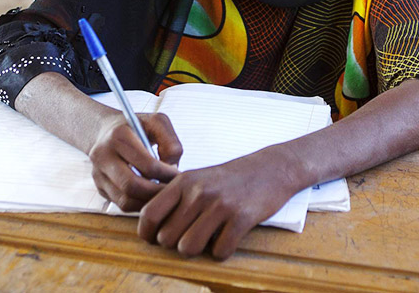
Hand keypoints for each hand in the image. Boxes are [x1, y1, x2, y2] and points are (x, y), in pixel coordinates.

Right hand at [88, 112, 181, 211]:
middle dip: (156, 192)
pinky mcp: (99, 187)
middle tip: (173, 190)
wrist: (105, 130)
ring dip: (148, 202)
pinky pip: (121, 204)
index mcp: (118, 136)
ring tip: (163, 194)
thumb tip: (172, 167)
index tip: (179, 176)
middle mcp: (103, 156)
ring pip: (125, 201)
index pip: (147, 164)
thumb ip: (170, 141)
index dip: (167, 174)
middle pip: (132, 186)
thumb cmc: (136, 125)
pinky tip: (151, 196)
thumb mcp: (157, 121)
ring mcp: (98, 174)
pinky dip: (139, 204)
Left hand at [137, 150, 301, 259]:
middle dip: (176, 244)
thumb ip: (175, 197)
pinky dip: (222, 251)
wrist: (270, 168)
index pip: (149, 214)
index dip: (147, 233)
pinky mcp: (242, 217)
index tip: (154, 239)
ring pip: (188, 248)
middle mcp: (199, 192)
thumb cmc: (230, 178)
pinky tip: (228, 238)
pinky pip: (220, 251)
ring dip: (197, 250)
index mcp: (184, 182)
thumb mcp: (198, 178)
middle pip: (167, 238)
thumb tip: (150, 225)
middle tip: (191, 236)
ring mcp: (220, 205)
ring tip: (208, 239)